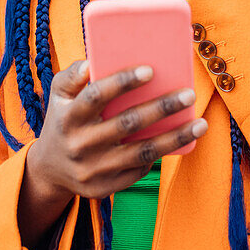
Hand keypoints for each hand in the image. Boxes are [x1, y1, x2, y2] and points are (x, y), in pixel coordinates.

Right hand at [31, 60, 207, 199]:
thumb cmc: (63, 120)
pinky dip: (161, 155)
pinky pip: (139, 170)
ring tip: (200, 123)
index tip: (150, 70)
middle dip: (161, 107)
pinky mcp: (105, 188)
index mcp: (69, 116)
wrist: (49, 171)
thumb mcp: (58, 95)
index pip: (96, 96)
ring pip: (142, 152)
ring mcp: (93, 169)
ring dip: (175, 137)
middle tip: (188, 94)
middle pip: (127, 124)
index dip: (122, 82)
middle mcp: (80, 144)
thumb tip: (92, 61)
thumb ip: (73, 76)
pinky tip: (181, 140)